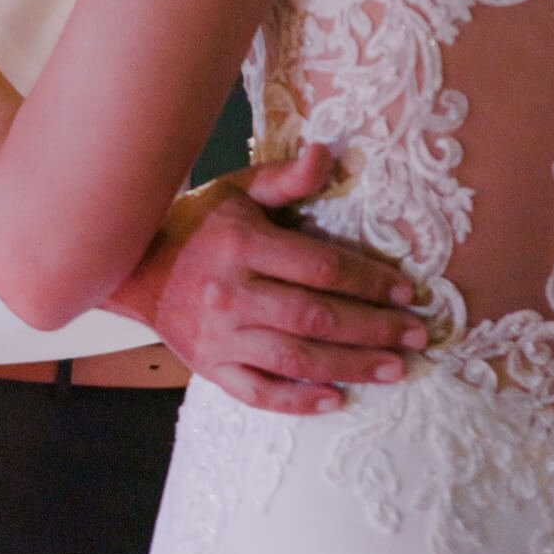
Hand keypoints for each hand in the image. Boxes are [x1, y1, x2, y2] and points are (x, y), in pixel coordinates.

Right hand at [129, 146, 426, 414]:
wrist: (135, 267)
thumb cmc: (197, 223)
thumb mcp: (238, 190)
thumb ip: (285, 178)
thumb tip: (327, 154)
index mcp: (243, 244)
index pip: (319, 267)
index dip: (367, 280)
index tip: (407, 291)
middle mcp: (231, 293)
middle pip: (315, 316)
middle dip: (373, 328)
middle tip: (417, 335)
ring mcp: (220, 336)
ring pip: (294, 358)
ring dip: (350, 366)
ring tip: (396, 368)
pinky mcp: (211, 368)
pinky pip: (257, 391)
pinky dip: (297, 400)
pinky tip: (336, 400)